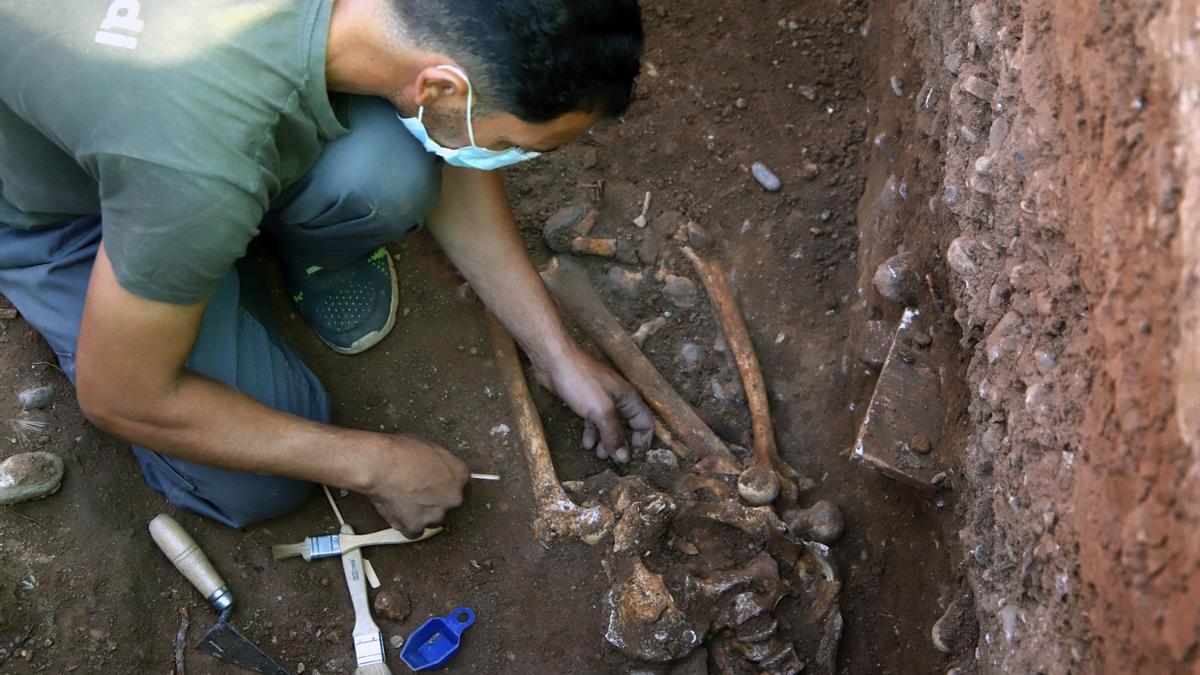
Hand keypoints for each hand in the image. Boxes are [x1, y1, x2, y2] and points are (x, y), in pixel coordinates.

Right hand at [362, 433, 468, 534]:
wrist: (381, 465)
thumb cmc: (401, 451)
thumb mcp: (429, 448)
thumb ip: (439, 464)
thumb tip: (434, 469)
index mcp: (460, 475)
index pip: (461, 486)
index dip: (446, 486)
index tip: (437, 486)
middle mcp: (453, 497)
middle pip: (448, 505)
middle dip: (435, 501)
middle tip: (418, 494)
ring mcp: (436, 514)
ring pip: (432, 519)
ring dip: (421, 514)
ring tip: (403, 501)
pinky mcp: (416, 526)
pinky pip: (414, 530)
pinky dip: (406, 524)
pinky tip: (398, 513)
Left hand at [532, 348, 654, 461]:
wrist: (555, 361)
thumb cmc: (582, 382)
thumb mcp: (602, 411)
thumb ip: (614, 435)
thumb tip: (624, 457)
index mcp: (629, 399)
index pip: (646, 423)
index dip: (643, 442)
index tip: (636, 459)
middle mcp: (619, 399)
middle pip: (628, 426)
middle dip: (622, 444)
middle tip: (614, 461)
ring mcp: (602, 399)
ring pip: (610, 425)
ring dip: (606, 441)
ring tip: (599, 455)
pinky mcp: (586, 400)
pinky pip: (595, 420)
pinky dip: (592, 432)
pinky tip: (586, 443)